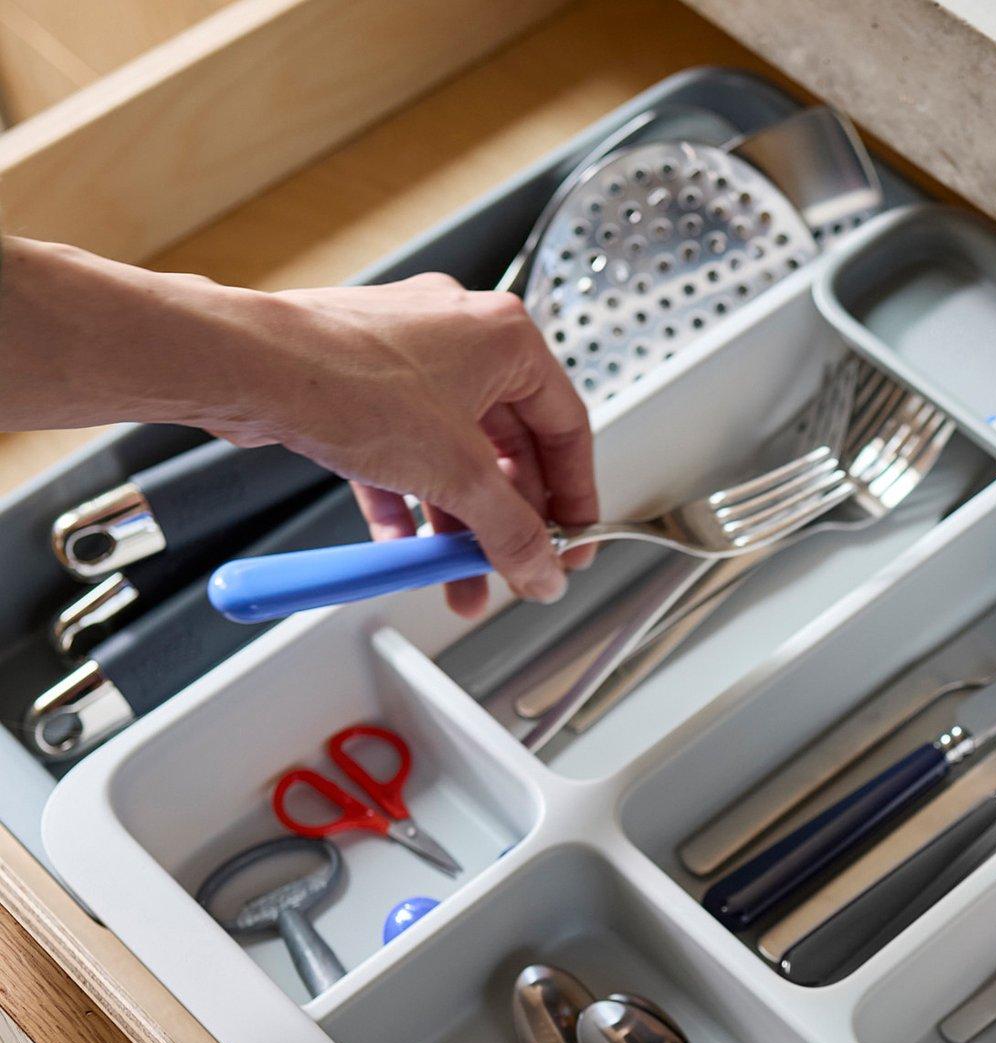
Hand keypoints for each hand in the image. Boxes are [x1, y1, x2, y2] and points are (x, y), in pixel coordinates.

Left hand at [0, 243, 597, 618]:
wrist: (250, 367)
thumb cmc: (347, 381)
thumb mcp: (456, 474)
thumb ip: (510, 532)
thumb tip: (541, 570)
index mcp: (505, 338)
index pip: (567, 428)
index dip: (574, 496)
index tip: (568, 543)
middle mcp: (461, 340)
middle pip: (508, 450)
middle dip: (506, 523)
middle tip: (511, 570)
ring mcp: (408, 360)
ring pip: (453, 456)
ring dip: (457, 524)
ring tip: (454, 579)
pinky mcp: (363, 384)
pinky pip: (404, 453)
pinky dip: (409, 501)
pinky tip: (403, 547)